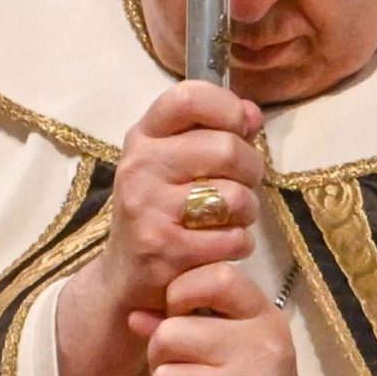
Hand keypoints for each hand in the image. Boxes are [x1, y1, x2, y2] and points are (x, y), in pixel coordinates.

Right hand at [56, 82, 263, 375]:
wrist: (125, 278)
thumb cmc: (161, 209)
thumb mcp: (175, 161)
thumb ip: (214, 131)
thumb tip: (251, 114)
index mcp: (144, 136)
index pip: (188, 97)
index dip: (226, 107)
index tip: (238, 127)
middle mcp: (140, 166)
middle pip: (226, 148)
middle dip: (251, 168)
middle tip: (243, 183)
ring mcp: (149, 208)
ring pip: (234, 196)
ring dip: (247, 210)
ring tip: (231, 217)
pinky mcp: (164, 250)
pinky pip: (232, 238)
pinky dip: (239, 244)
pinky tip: (221, 245)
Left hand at [137, 262, 329, 375]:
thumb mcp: (236, 339)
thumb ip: (188, 319)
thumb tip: (134, 317)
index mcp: (264, 318)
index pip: (217, 278)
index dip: (182, 291)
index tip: (180, 311)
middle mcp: (261, 350)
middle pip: (170, 335)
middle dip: (160, 354)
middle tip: (179, 366)